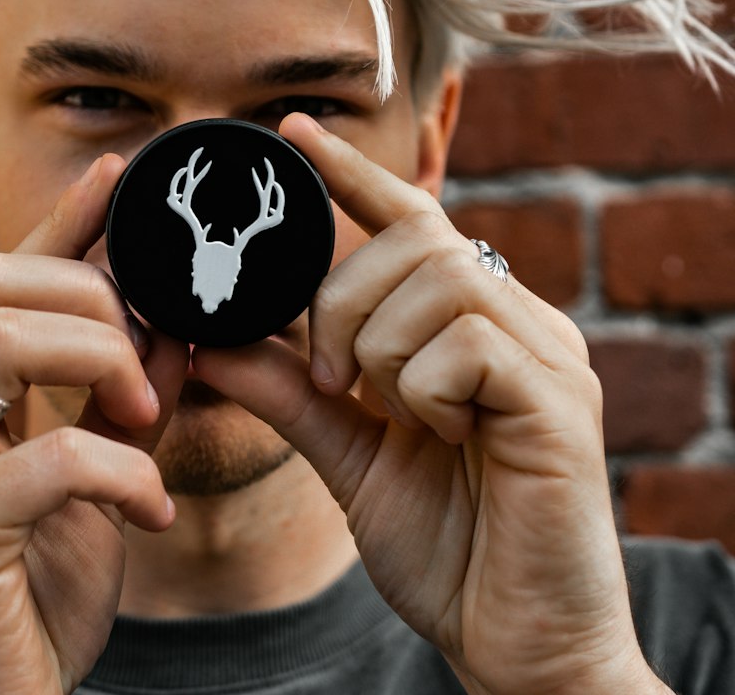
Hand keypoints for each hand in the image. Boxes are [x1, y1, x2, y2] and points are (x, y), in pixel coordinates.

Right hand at [0, 155, 187, 694]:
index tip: (119, 176)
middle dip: (87, 293)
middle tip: (144, 357)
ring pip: (1, 341)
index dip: (58, 220)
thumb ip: (122, 394)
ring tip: (145, 413)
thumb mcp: (93, 469)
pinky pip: (45, 459)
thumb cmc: (32, 584)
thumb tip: (174, 320)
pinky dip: (121, 472)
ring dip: (100, 360)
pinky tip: (153, 511)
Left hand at [193, 114, 667, 694]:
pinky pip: (466, 344)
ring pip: (437, 279)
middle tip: (335, 375)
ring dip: (382, 348)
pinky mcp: (563, 400)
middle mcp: (519, 320)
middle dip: (345, 300)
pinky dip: (423, 390)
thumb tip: (211, 339)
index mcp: (471, 323)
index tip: (293, 131)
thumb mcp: (347, 452)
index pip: (412, 219)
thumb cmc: (443, 543)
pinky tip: (443, 437)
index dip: (352, 172)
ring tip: (393, 412)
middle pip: (415, 240)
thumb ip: (288, 389)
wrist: (516, 644)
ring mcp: (549, 354)